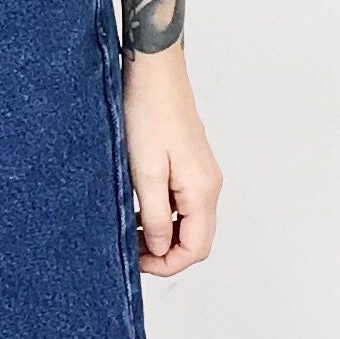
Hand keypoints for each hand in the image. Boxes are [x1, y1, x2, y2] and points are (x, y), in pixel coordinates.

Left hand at [123, 44, 221, 275]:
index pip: (196, 249)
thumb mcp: (145, 173)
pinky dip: (164, 215)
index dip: (167, 265)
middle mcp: (209, 186)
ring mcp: (202, 176)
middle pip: (196, 240)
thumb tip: (160, 248)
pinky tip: (140, 210)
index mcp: (202, 191)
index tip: (137, 262)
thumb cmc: (149, 114)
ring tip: (130, 231)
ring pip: (189, 223)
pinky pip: (183, 204)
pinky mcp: (191, 166)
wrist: (154, 73)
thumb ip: (157, 217)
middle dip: (164, 253)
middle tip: (130, 249)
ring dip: (162, 235)